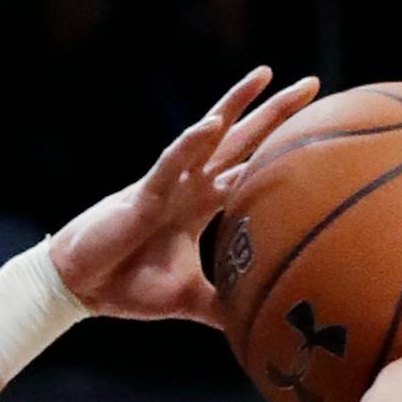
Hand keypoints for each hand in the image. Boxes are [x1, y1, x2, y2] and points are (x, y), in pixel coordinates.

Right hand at [49, 69, 318, 324]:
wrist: (82, 288)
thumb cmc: (128, 287)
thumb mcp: (188, 298)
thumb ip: (223, 304)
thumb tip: (261, 326)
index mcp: (200, 207)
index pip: (248, 171)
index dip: (280, 152)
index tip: (319, 131)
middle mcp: (188, 187)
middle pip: (239, 141)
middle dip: (274, 112)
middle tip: (312, 83)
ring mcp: (167, 186)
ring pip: (206, 136)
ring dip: (235, 105)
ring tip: (265, 75)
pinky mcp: (142, 194)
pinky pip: (170, 164)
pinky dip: (190, 144)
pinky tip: (212, 124)